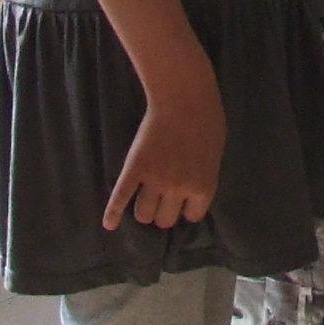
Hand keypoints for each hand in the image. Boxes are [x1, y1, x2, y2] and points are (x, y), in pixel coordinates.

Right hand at [104, 92, 223, 232]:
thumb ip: (203, 177)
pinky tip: (109, 224)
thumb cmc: (207, 122)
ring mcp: (154, 181)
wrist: (184, 100)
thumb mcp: (214, 156)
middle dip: (163, 212)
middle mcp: (178, 189)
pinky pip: (120, 197)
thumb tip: (194, 191)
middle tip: (161, 201)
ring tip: (144, 202)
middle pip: (165, 219)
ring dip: (144, 210)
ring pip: (143, 213)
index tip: (183, 202)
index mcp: (202, 188)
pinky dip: (112, 213)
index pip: (191, 216)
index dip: (186, 209)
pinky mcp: (134, 169)